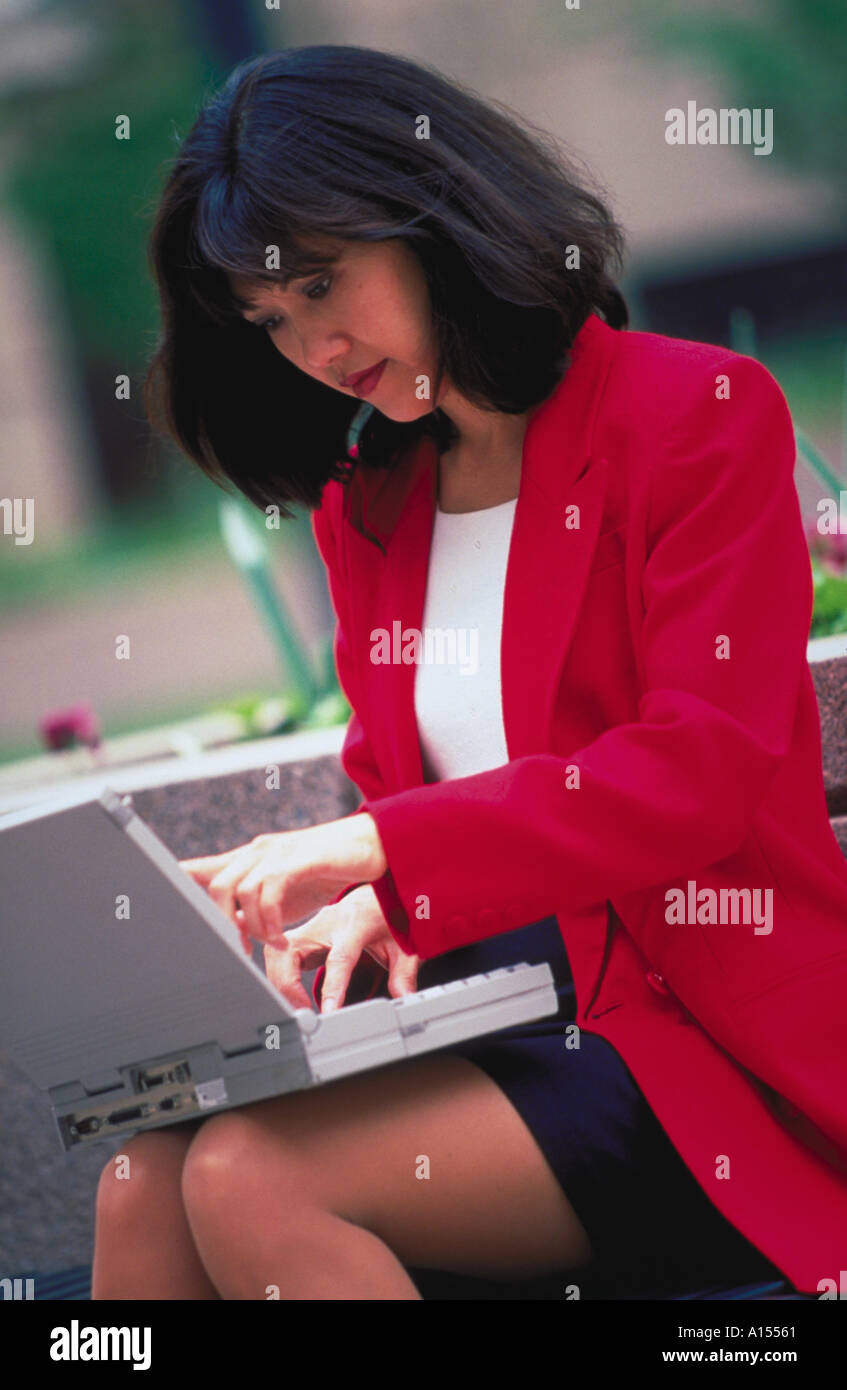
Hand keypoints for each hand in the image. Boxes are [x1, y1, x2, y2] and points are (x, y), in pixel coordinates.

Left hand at [179, 815, 386, 944]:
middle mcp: (257, 851)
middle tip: (239, 950)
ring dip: (248, 926)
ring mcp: (277, 852)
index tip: (149, 902)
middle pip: (214, 884)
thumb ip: (257, 907)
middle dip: (219, 923)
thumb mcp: (285, 892)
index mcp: (250, 859)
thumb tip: (233, 932)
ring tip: (269, 945)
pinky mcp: (299, 858)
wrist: (374, 846)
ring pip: (237, 888)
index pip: (201, 867)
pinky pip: (269, 890)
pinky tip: (282, 938)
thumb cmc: (329, 870)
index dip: (173, 881)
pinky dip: (270, 920)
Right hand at [263, 885, 419, 1013]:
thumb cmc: (389, 917)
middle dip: (287, 985)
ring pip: (275, 952)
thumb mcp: (404, 945)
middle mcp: (326, 922)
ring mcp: (310, 927)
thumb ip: (404, 972)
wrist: (377, 894)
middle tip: (302, 1012)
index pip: (339, 958)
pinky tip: (291, 993)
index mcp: (355, 923)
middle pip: (290, 951)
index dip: (333, 987)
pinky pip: (276, 954)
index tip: (328, 1011)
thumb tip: (404, 996)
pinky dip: (278, 976)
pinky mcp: (300, 935)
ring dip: (280, 982)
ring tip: (298, 1006)